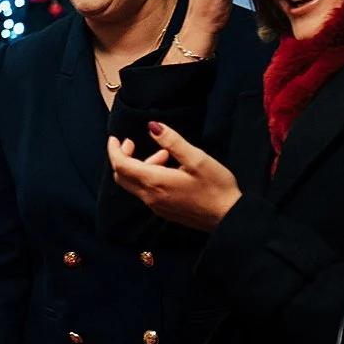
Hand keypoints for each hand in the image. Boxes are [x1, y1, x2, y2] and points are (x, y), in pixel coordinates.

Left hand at [107, 121, 242, 231]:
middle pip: (122, 176)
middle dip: (123, 157)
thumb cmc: (216, 187)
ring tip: (165, 154)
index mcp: (155, 182)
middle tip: (132, 143)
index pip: (120, 165)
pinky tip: (168, 170)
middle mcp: (150, 197)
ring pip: (134, 184)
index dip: (114, 150)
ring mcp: (156, 206)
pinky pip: (145, 192)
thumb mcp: (197, 158)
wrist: (229, 218)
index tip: (114, 138)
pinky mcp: (164, 211)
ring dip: (140, 166)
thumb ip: (172, 141)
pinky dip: (148, 177)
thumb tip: (152, 126)